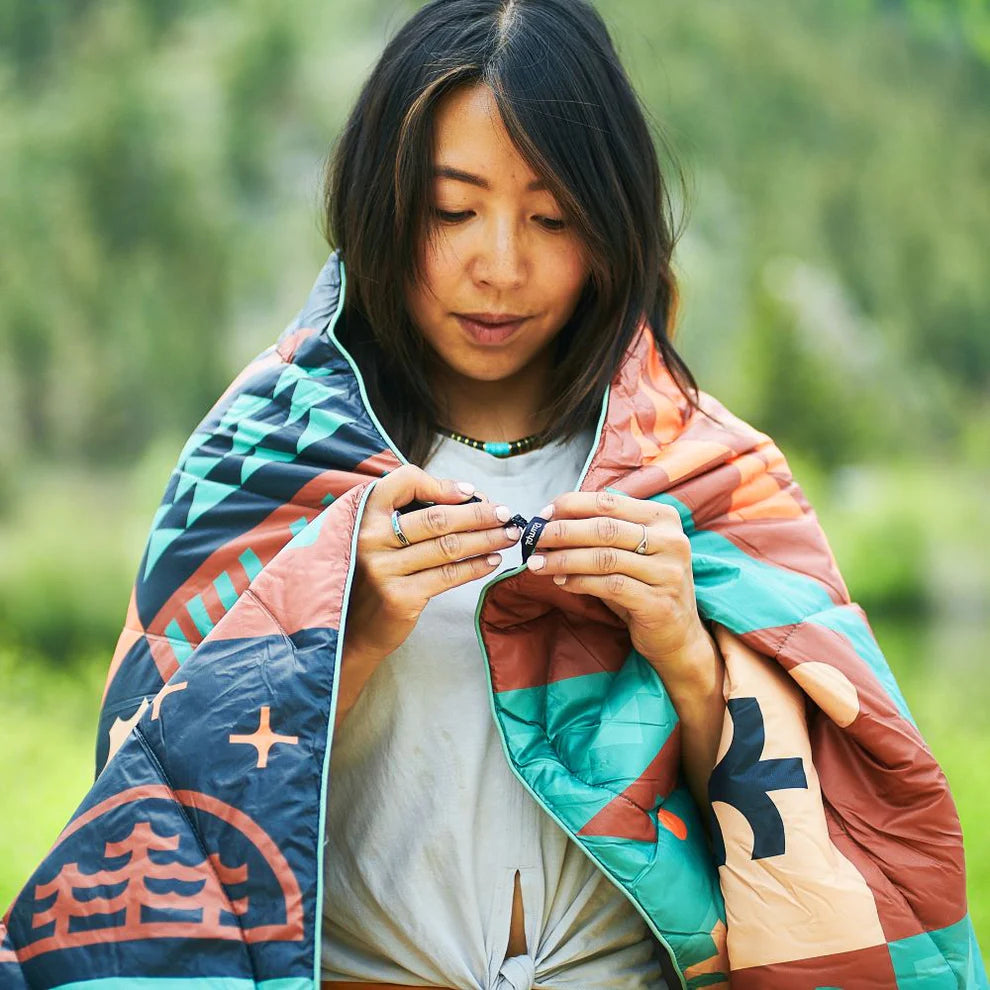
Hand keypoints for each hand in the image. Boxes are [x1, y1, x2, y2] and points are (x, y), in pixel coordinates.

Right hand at [337, 465, 521, 721]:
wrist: (350, 630)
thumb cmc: (371, 576)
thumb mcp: (375, 537)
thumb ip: (405, 515)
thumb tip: (464, 497)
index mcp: (363, 514)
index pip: (404, 482)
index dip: (441, 484)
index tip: (471, 492)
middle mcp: (370, 538)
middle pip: (436, 518)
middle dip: (478, 514)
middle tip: (506, 513)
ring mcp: (384, 569)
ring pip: (447, 547)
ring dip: (485, 539)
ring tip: (508, 535)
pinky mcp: (400, 597)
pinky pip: (447, 576)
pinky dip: (475, 567)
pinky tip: (493, 561)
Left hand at [524, 490, 711, 683]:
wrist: (677, 635)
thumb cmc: (644, 587)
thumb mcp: (629, 553)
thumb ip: (600, 534)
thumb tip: (551, 520)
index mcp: (663, 518)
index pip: (608, 502)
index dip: (571, 505)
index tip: (543, 514)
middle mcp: (671, 541)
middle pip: (604, 528)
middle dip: (562, 532)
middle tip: (534, 539)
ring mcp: (668, 572)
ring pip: (604, 558)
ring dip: (564, 559)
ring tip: (538, 563)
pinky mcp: (658, 602)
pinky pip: (609, 586)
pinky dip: (579, 582)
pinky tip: (561, 581)